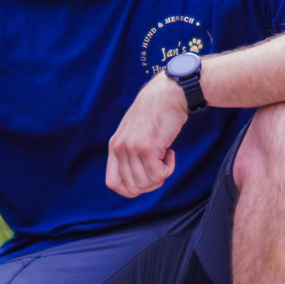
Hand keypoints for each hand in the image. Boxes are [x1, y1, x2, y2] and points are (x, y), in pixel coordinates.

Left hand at [106, 73, 186, 196]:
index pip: (113, 183)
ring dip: (161, 175)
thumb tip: (136, 183)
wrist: (168, 94)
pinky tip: (171, 152)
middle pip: (133, 187)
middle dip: (150, 183)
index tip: (145, 179)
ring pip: (146, 183)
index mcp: (114, 146)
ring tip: (165, 156)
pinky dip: (169, 169)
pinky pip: (159, 175)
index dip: (130, 189)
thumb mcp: (134, 133)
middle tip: (160, 166)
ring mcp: (132, 148)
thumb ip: (129, 153)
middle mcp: (119, 148)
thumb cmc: (156, 114)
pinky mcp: (148, 147)